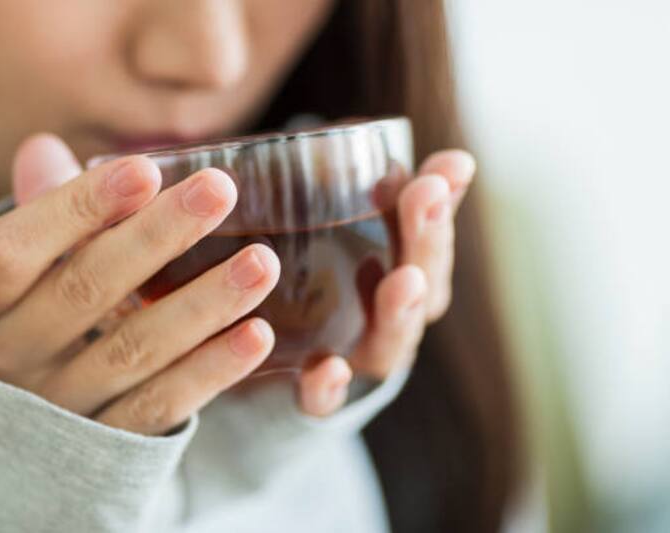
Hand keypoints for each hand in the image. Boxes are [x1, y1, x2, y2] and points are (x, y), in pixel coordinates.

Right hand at [0, 134, 280, 434]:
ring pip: (134, 350)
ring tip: (261, 262)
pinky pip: (162, 405)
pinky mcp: (106, 447)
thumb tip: (43, 147)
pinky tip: (258, 334)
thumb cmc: (26, 325)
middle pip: (85, 289)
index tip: (146, 168)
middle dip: (157, 237)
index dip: (78, 207)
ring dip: (202, 303)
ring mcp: (58, 408)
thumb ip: (42, 217)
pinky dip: (212, 370)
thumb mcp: (19, 279)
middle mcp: (10, 356)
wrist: (13, 445)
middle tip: (221, 189)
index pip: (17, 248)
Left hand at [297, 150, 475, 415]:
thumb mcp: (327, 235)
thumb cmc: (316, 290)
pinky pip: (326, 401)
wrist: (276, 376)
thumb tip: (347, 126)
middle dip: (428, 240)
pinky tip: (325, 368)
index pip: (430, 238)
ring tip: (402, 279)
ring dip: (399, 311)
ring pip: (390, 342)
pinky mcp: (317, 399)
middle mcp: (391, 321)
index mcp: (401, 276)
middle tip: (426, 195)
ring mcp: (359, 362)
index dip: (445, 202)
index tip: (452, 163)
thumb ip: (340, 189)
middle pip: (423, 285)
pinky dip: (329, 388)